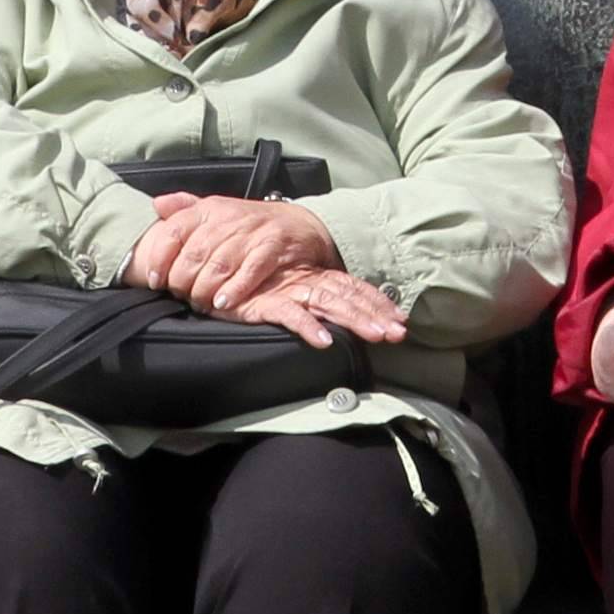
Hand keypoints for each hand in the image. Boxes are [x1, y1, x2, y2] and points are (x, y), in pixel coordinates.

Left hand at [131, 192, 340, 312]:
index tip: (155, 280)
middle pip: (193, 255)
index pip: (174, 231)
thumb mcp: (217, 211)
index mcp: (209, 209)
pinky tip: (224, 302)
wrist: (300, 224)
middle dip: (183, 282)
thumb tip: (156, 205)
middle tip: (182, 297)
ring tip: (202, 304)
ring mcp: (252, 233)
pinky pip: (250, 271)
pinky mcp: (274, 247)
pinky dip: (235, 289)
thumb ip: (186, 209)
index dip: (160, 259)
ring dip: (205, 290)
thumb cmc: (251, 224)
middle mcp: (228, 219)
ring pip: (218, 266)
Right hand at [233, 268, 408, 348]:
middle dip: (376, 313)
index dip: (377, 301)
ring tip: (375, 335)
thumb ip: (310, 301)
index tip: (400, 318)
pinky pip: (291, 315)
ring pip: (329, 303)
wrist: (213, 272)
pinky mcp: (265, 303)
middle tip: (398, 332)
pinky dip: (308, 327)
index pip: (353, 287)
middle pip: (349, 296)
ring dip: (354, 319)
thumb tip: (337, 319)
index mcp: (313, 278)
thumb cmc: (249, 283)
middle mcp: (306, 282)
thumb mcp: (285, 290)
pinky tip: (324, 340)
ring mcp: (288, 291)